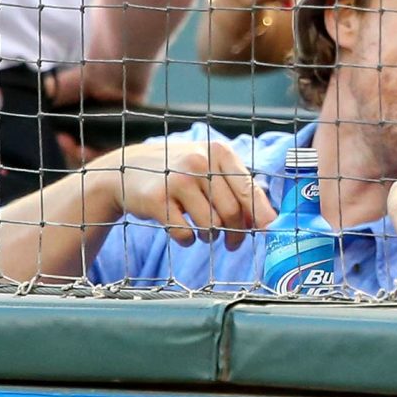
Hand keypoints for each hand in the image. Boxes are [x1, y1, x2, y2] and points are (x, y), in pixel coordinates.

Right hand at [92, 141, 276, 250]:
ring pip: (211, 225)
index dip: (261, 214)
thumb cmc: (180, 173)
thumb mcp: (209, 167)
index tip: (270, 231)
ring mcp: (177, 179)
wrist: (127, 170)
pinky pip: (185, 233)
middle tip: (233, 244)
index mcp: (219, 152)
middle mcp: (199, 161)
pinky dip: (188, 240)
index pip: (249, 189)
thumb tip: (270, 220)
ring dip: (211, 237)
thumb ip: (237, 188)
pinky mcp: (156, 199)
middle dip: (236, 234)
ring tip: (205, 233)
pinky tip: (183, 231)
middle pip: (232, 212)